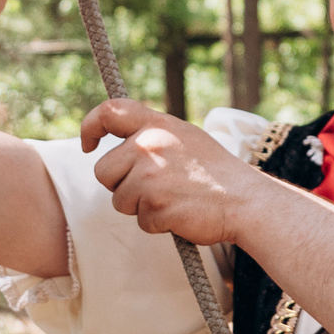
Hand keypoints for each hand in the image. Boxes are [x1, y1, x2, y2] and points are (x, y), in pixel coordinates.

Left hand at [80, 99, 265, 248]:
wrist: (245, 201)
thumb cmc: (216, 173)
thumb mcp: (184, 138)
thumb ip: (152, 136)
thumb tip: (121, 144)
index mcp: (157, 125)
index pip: (109, 111)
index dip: (90, 126)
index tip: (87, 144)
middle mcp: (149, 145)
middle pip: (104, 172)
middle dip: (121, 185)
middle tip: (155, 187)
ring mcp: (150, 175)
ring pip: (119, 200)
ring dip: (141, 207)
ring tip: (174, 199)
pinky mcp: (155, 205)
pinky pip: (140, 221)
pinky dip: (157, 223)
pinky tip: (181, 212)